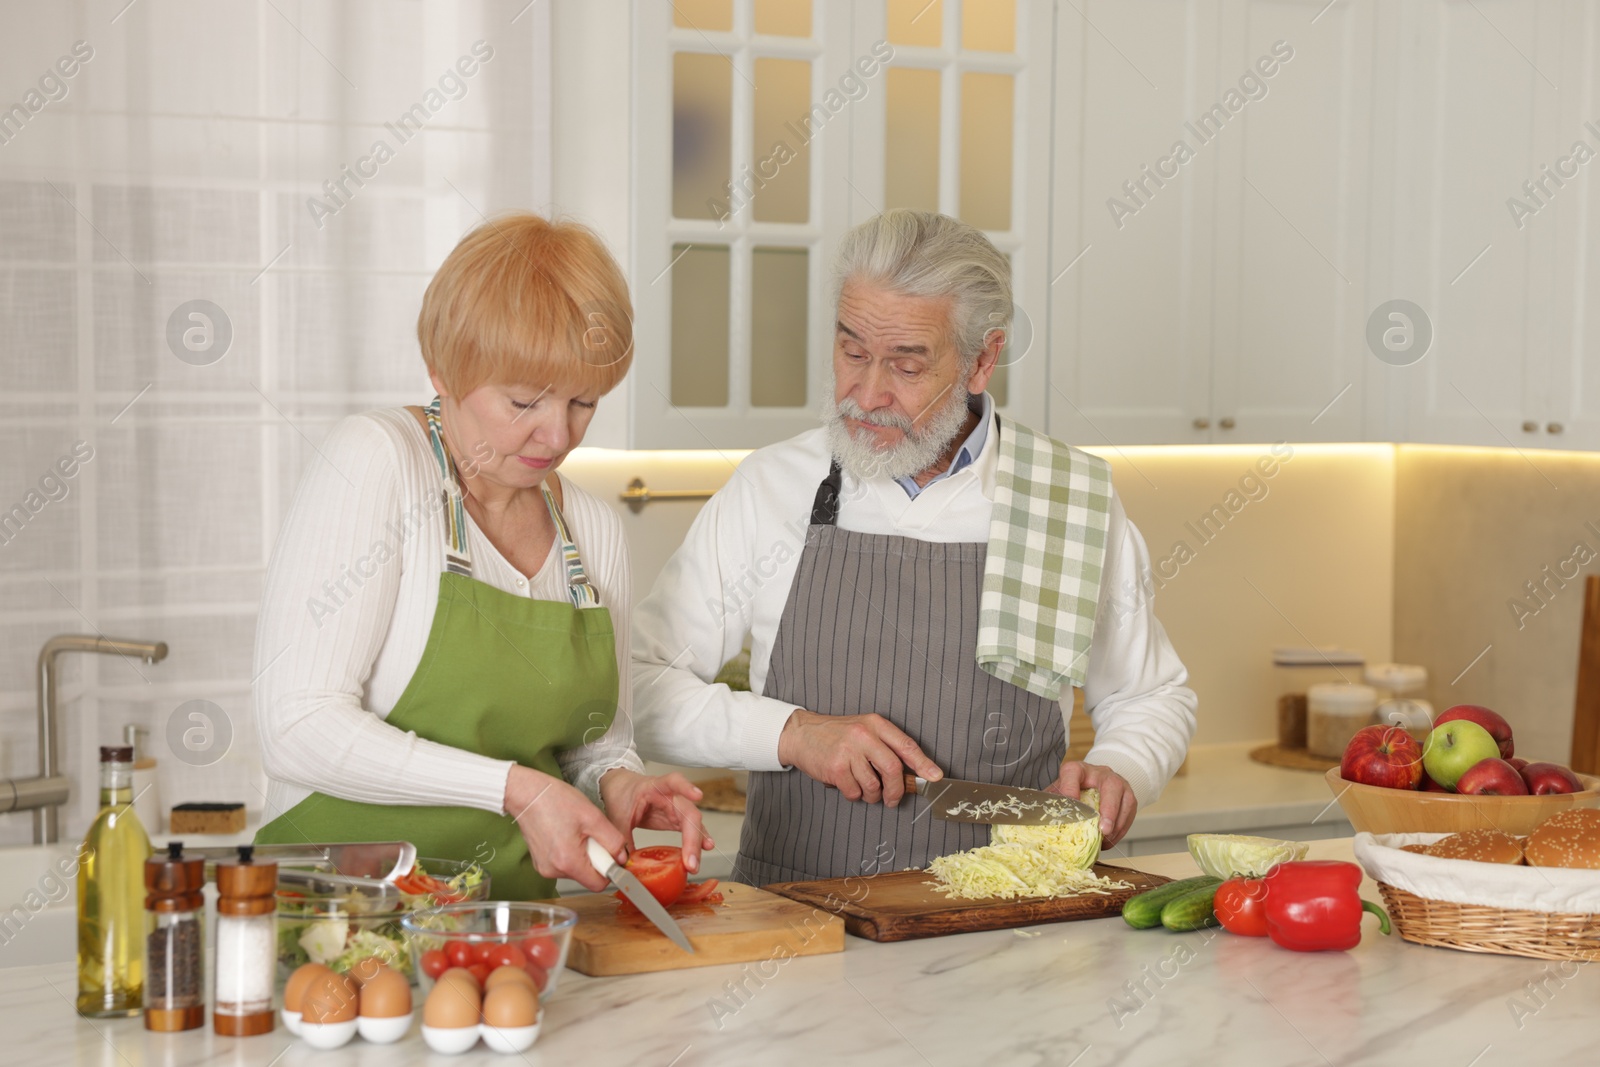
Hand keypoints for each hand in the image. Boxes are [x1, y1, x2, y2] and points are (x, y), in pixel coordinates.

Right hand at [502, 764, 626, 892]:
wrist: (527, 793)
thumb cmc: (555, 800)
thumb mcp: (593, 817)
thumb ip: (612, 841)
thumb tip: (622, 859)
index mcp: (568, 862)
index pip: (599, 884)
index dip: (609, 869)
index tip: (610, 852)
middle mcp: (553, 871)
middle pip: (587, 876)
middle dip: (595, 857)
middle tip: (589, 833)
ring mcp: (544, 868)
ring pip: (576, 870)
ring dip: (582, 853)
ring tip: (575, 831)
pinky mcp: (540, 863)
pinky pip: (564, 864)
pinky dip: (570, 852)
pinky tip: (565, 833)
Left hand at [598, 769, 714, 874]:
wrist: (621, 789)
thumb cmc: (623, 795)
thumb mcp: (617, 816)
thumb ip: (622, 837)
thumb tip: (624, 862)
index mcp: (654, 787)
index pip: (673, 782)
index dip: (686, 788)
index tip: (698, 796)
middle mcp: (671, 796)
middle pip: (689, 814)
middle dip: (693, 838)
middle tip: (690, 862)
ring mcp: (676, 808)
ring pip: (694, 825)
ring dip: (695, 845)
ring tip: (694, 864)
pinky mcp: (676, 820)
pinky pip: (691, 831)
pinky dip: (696, 843)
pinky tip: (702, 852)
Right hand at [777, 709, 942, 805]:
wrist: (802, 734)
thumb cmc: (837, 735)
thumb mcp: (864, 730)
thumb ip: (886, 747)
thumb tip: (913, 773)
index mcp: (876, 724)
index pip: (906, 745)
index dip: (923, 763)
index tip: (935, 777)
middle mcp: (864, 735)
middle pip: (893, 769)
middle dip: (896, 790)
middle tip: (893, 799)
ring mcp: (849, 751)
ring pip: (873, 785)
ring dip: (872, 795)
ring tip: (863, 787)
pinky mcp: (836, 767)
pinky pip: (855, 792)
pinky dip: (854, 795)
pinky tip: (847, 785)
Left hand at [1047, 761, 1135, 845]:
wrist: (1091, 784)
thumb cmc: (1071, 792)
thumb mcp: (1058, 794)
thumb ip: (1053, 804)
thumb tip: (1043, 822)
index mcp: (1077, 769)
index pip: (1072, 772)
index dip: (1070, 788)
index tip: (1069, 804)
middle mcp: (1100, 773)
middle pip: (1110, 785)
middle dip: (1109, 809)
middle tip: (1103, 829)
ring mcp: (1118, 782)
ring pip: (1125, 800)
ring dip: (1117, 824)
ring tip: (1105, 840)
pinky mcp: (1128, 796)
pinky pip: (1130, 812)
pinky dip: (1121, 829)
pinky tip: (1110, 840)